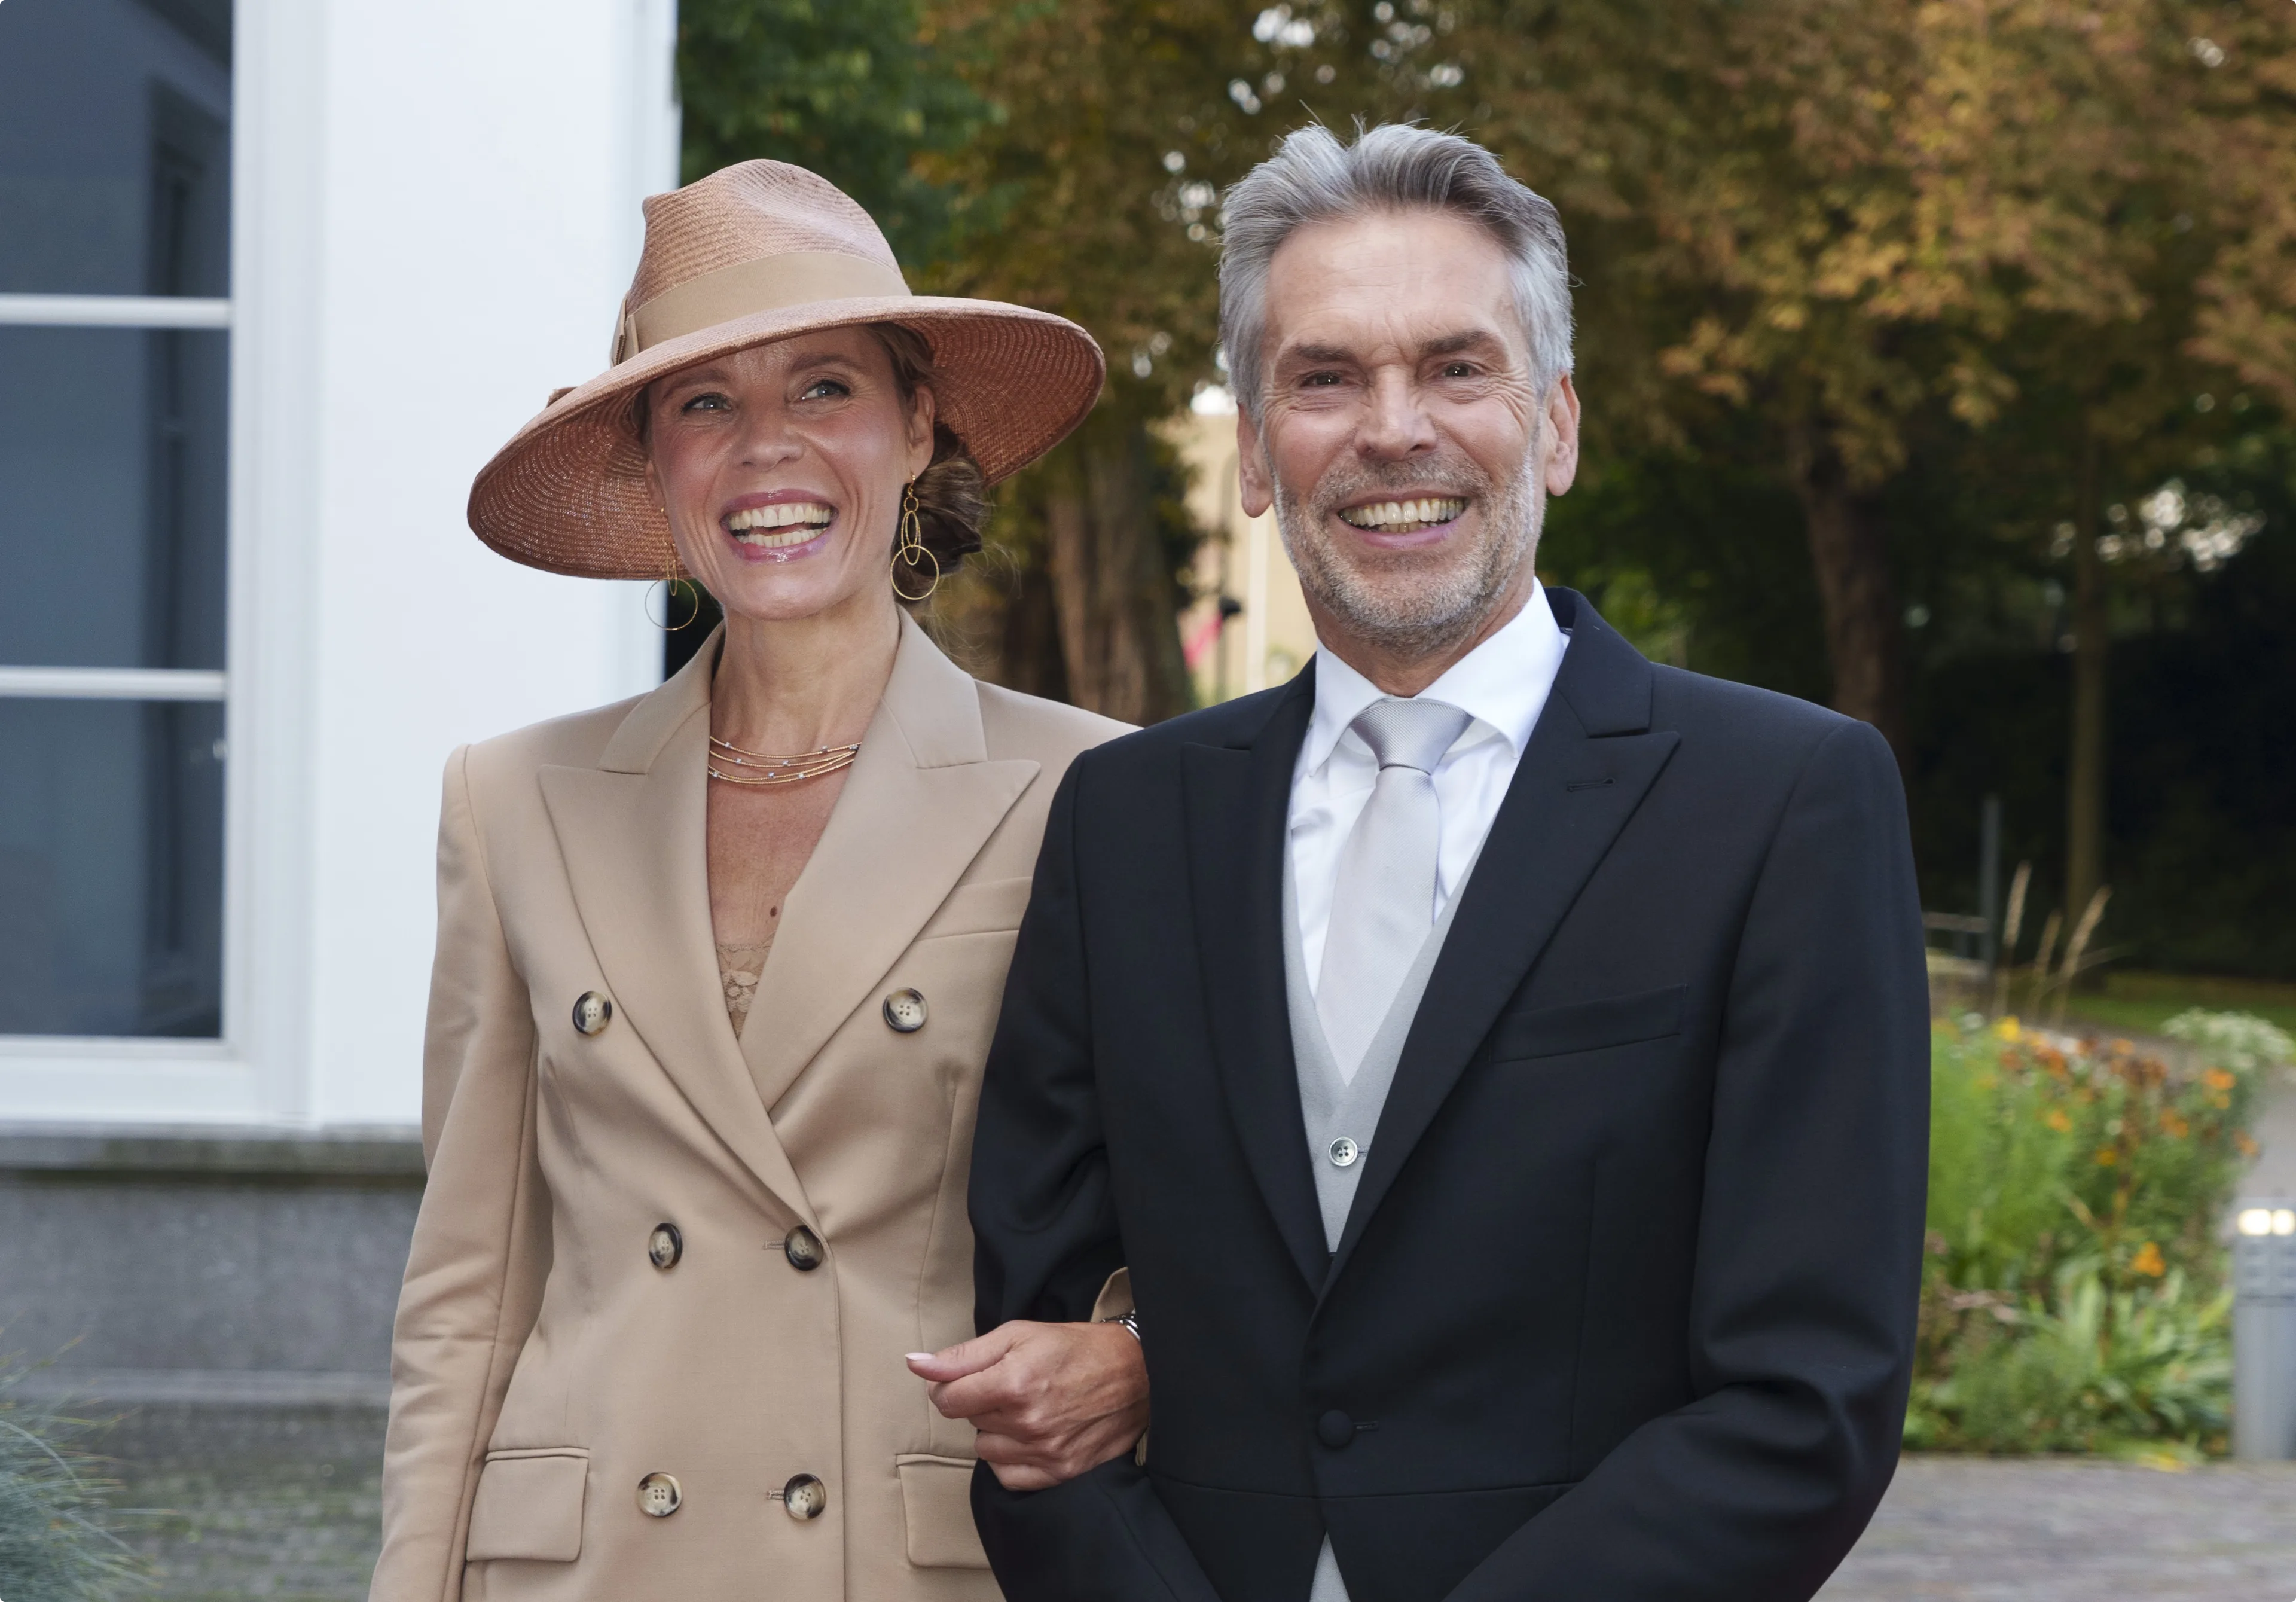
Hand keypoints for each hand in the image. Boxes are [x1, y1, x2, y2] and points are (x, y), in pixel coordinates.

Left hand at [907, 1321, 1148, 1489]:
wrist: (1135, 1373)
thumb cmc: (1074, 1348)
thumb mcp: (1017, 1334)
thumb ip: (963, 1355)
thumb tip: (915, 1365)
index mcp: (1013, 1382)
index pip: (947, 1400)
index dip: (951, 1387)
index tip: (969, 1379)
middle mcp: (1026, 1422)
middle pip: (969, 1422)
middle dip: (983, 1403)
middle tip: (1015, 1385)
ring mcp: (1043, 1452)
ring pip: (985, 1449)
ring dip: (998, 1431)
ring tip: (1028, 1409)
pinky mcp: (1058, 1473)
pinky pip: (1007, 1476)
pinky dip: (1012, 1458)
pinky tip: (1032, 1436)